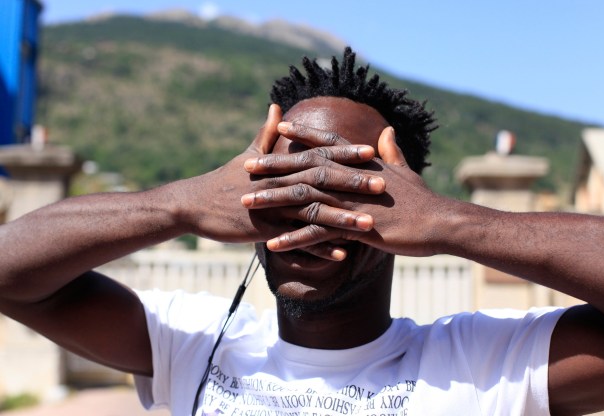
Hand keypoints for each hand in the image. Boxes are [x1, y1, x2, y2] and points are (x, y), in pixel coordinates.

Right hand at [180, 106, 386, 258]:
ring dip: (343, 218)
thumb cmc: (222, 179)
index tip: (372, 152)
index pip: (318, 154)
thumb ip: (265, 132)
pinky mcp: (264, 230)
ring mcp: (273, 206)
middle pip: (322, 181)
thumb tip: (274, 106)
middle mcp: (280, 182)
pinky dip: (319, 247)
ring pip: (314, 211)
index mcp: (280, 164)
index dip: (345, 154)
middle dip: (353, 183)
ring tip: (370, 225)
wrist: (194, 204)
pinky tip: (342, 255)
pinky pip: (297, 240)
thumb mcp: (246, 154)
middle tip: (383, 185)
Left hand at [242, 126, 446, 257]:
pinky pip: (317, 233)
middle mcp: (351, 178)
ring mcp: (351, 202)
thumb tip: (386, 132)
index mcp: (362, 164)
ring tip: (247, 202)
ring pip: (304, 198)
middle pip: (305, 169)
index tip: (279, 128)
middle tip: (246, 166)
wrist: (440, 223)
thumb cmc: (423, 199)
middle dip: (274, 166)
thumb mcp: (405, 171)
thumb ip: (391, 152)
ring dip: (274, 200)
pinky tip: (272, 243)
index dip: (303, 135)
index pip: (327, 145)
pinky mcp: (354, 227)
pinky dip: (293, 237)